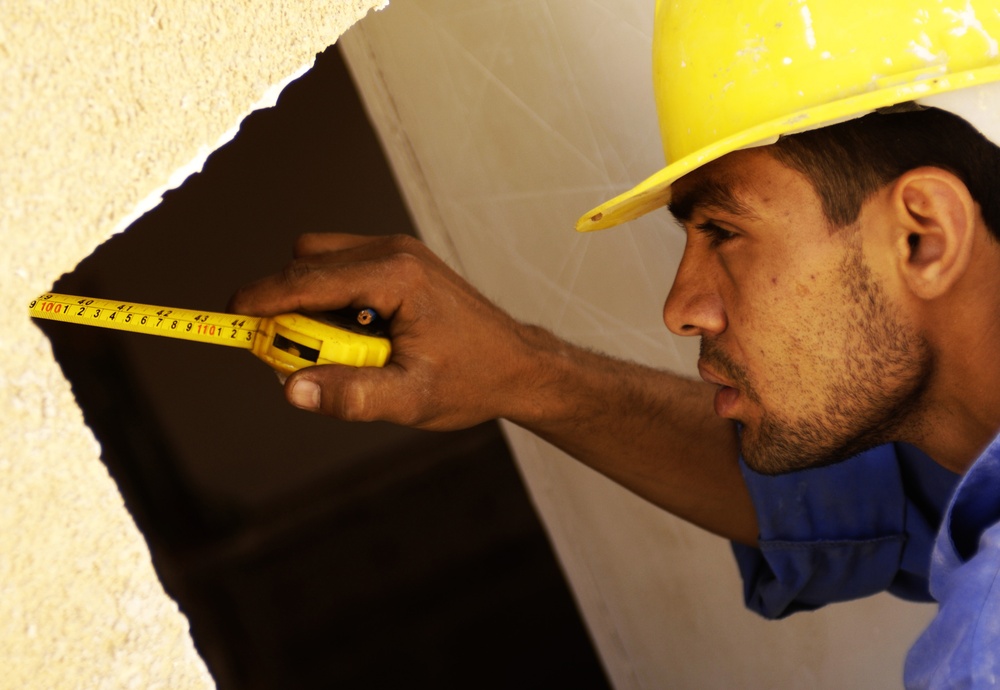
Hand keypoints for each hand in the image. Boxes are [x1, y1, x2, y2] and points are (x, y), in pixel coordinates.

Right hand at [229, 233, 535, 429]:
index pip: (307, 279)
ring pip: (321, 258)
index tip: (228, 316)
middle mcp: (394, 252)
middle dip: (285, 303)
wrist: (518, 365)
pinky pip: (343, 267)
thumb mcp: (410, 399)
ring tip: (334, 350)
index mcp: (395, 277)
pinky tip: (357, 338)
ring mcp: (399, 252)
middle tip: (288, 353)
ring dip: (309, 300)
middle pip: (307, 261)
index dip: (260, 298)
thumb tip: (291, 389)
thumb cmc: (472, 380)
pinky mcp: (400, 261)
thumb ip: (350, 396)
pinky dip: (331, 298)